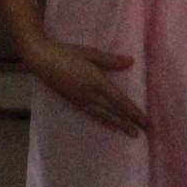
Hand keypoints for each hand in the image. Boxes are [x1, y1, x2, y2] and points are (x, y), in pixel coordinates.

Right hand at [24, 38, 144, 134]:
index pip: (119, 101)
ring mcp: (81, 101)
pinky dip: (104, 121)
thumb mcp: (90, 53)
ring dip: (117, 124)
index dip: (133, 112)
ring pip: (103, 116)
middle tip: (141, 133)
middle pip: (113, 113)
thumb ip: (111, 60)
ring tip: (129, 132)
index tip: (144, 121)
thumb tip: (131, 62)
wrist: (42, 60)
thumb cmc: (67, 53)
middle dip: (128, 123)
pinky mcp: (74, 102)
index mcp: (97, 83)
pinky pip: (93, 114)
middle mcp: (90, 96)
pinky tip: (108, 124)